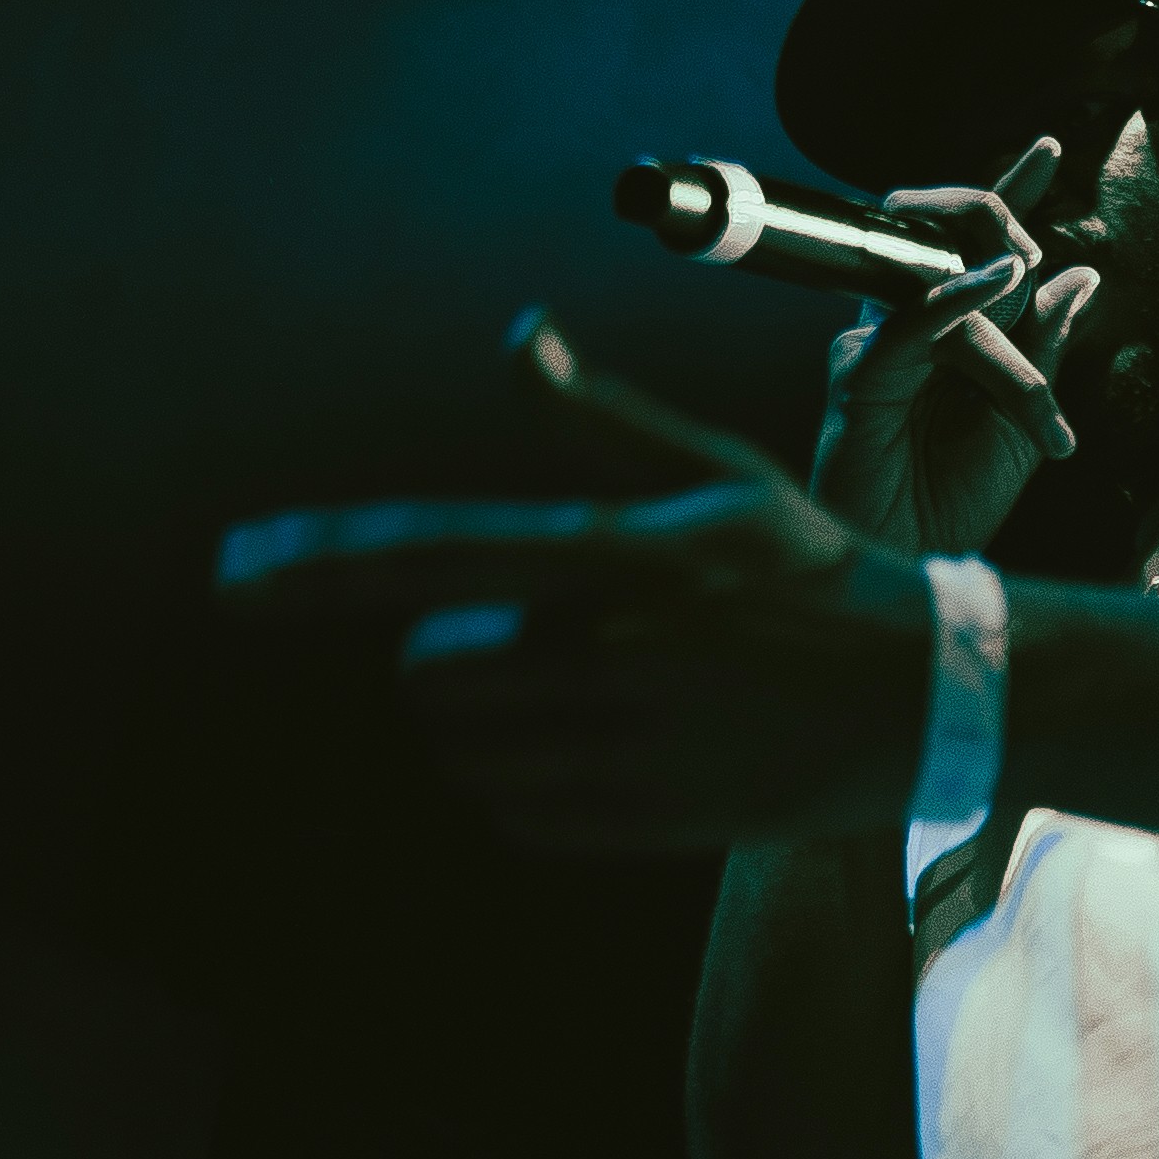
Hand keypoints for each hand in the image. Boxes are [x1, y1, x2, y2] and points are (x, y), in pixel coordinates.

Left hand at [214, 313, 933, 852]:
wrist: (926, 697)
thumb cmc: (815, 570)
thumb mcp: (719, 474)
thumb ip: (598, 417)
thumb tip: (514, 335)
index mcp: (614, 555)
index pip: (423, 555)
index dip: (314, 566)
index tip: (232, 573)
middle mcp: (607, 653)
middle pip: (425, 668)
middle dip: (441, 654)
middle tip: (524, 638)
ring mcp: (622, 748)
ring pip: (461, 748)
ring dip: (480, 725)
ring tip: (574, 695)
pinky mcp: (641, 823)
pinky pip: (514, 814)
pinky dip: (524, 788)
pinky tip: (599, 751)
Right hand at [809, 137, 1099, 552]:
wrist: (913, 564)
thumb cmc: (956, 501)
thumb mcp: (1026, 420)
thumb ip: (1048, 349)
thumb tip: (1082, 275)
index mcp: (950, 335)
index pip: (978, 251)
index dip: (1009, 198)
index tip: (1049, 149)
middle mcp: (909, 329)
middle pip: (950, 242)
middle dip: (998, 219)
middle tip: (1031, 240)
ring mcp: (879, 346)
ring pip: (942, 282)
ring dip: (994, 281)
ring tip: (1023, 271)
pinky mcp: (859, 375)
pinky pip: (910, 324)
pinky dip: (954, 297)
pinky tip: (998, 279)